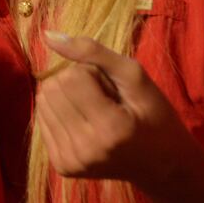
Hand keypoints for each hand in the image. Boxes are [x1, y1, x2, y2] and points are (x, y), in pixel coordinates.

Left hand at [38, 32, 203, 202]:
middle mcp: (87, 150)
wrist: (162, 166)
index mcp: (111, 129)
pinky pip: (40, 120)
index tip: (112, 90)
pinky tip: (83, 123)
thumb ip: (92, 51)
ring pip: (42, 102)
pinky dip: (59, 113)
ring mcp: (72, 162)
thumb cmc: (153, 115)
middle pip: (52, 88)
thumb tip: (47, 35)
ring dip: (64, 97)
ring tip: (94, 111)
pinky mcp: (62, 167)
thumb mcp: (135, 77)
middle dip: (74, 83)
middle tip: (103, 101)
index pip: (72, 77)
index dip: (91, 73)